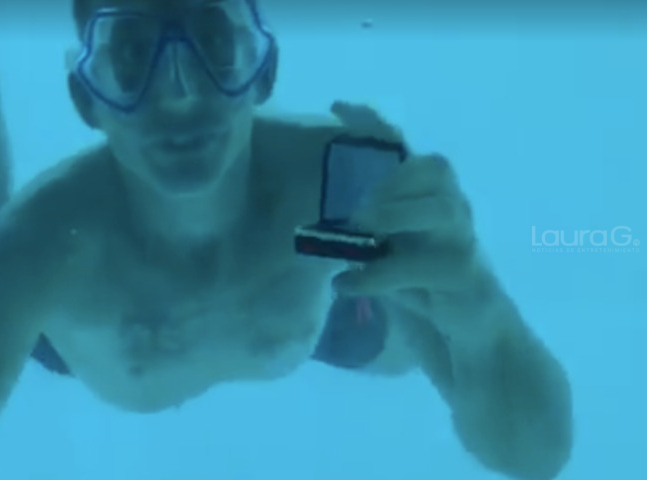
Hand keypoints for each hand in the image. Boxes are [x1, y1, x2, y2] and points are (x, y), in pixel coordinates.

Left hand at [328, 101, 501, 344]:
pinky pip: (420, 266)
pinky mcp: (467, 278)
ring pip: (441, 208)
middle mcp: (454, 214)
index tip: (337, 106)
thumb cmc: (429, 298)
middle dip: (392, 182)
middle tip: (358, 214)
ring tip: (361, 234)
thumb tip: (320, 235)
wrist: (475, 346)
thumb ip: (366, 243)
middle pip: (436, 168)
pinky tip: (346, 286)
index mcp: (432, 204)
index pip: (410, 154)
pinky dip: (376, 275)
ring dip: (395, 216)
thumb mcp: (389, 262)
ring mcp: (466, 244)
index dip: (376, 125)